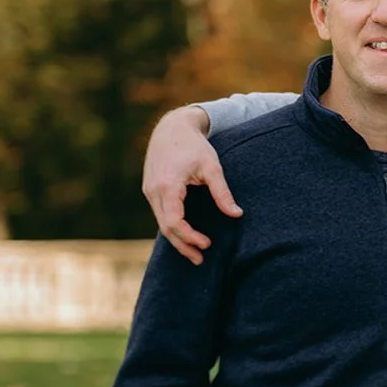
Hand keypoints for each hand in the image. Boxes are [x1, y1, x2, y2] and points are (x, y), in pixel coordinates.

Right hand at [142, 106, 241, 263]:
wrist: (172, 127)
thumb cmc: (194, 145)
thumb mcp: (212, 167)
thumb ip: (222, 192)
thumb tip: (237, 214)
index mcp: (168, 186)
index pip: (175, 222)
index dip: (190, 237)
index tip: (207, 244)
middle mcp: (153, 191)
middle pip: (166, 227)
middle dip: (183, 246)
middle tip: (200, 260)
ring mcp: (149, 191)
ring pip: (161, 222)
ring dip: (176, 239)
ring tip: (194, 252)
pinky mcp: (150, 189)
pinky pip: (160, 214)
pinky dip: (171, 226)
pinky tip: (184, 235)